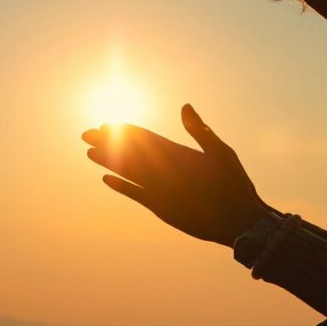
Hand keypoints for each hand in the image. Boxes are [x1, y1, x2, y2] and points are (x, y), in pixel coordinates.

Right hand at [81, 104, 270, 246]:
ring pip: (129, 171)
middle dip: (110, 142)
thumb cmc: (234, 184)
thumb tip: (185, 106)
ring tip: (90, 152)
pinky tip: (106, 180)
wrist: (239, 218)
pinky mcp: (160, 206)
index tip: (108, 123)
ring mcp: (160, 187)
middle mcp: (165, 168)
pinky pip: (135, 194)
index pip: (145, 138)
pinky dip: (122, 187)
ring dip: (110, 161)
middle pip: (131, 152)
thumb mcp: (220, 153)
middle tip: (87, 133)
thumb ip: (200, 131)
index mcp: (177, 153)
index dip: (126, 130)